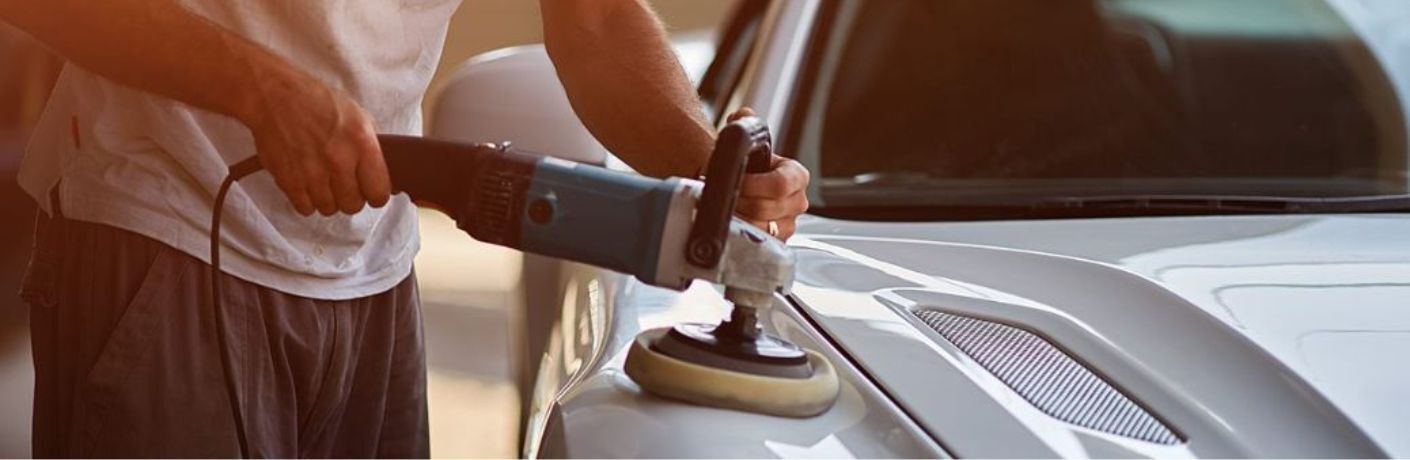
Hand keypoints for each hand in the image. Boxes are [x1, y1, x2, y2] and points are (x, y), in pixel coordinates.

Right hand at [243, 79, 390, 215]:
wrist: (274, 96)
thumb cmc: (318, 102)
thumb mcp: (358, 116)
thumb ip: (372, 147)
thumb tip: (384, 177)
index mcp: (362, 144)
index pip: (379, 193)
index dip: (375, 194)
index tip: (369, 189)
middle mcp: (339, 161)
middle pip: (353, 205)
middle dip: (350, 197)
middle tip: (343, 184)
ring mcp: (312, 173)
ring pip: (329, 209)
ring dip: (327, 199)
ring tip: (322, 181)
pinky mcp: (288, 180)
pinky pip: (305, 208)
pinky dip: (306, 200)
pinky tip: (306, 183)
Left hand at [728, 108, 810, 240]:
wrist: (744, 189)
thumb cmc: (749, 168)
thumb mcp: (748, 144)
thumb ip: (745, 124)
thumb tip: (743, 115)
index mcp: (797, 176)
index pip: (780, 185)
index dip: (753, 184)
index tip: (735, 180)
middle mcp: (798, 201)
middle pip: (765, 207)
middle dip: (738, 199)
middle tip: (721, 191)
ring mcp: (789, 224)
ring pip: (759, 226)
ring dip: (735, 215)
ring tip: (722, 203)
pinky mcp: (776, 241)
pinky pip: (756, 240)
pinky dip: (739, 230)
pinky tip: (729, 219)